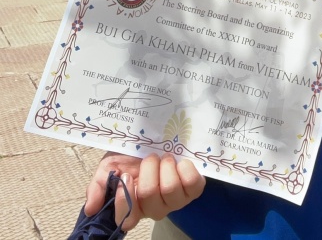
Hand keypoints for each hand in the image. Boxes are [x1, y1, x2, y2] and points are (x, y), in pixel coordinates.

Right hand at [84, 152, 205, 229]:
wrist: (154, 139)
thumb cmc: (131, 155)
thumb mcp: (109, 166)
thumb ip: (98, 186)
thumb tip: (91, 209)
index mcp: (132, 207)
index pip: (126, 218)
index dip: (125, 197)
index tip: (125, 175)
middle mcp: (154, 208)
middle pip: (150, 196)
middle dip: (148, 170)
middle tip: (149, 158)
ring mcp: (175, 200)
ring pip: (171, 189)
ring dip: (166, 167)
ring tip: (164, 157)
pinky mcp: (193, 190)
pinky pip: (193, 185)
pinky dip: (186, 169)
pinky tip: (180, 161)